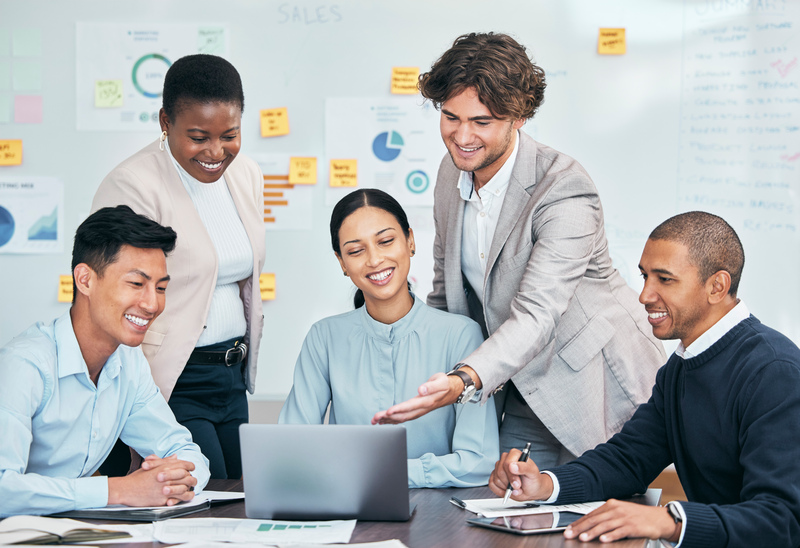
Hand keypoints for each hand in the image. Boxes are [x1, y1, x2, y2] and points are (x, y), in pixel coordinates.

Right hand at [108, 454, 196, 506]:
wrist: (125, 490)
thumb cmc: (136, 478)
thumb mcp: (151, 466)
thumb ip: (165, 461)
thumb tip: (175, 456)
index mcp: (164, 467)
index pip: (183, 465)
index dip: (190, 466)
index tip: (191, 468)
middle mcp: (166, 477)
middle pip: (186, 476)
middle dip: (192, 478)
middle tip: (193, 479)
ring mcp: (165, 488)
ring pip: (184, 488)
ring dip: (189, 488)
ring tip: (191, 489)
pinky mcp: (163, 499)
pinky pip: (177, 499)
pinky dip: (183, 498)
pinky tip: (185, 497)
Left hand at [371, 372, 458, 423]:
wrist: (452, 391)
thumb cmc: (445, 384)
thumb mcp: (441, 381)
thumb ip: (431, 386)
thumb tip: (420, 389)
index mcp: (427, 401)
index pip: (410, 406)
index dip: (399, 409)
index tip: (388, 411)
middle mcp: (422, 409)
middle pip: (403, 415)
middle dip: (388, 418)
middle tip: (375, 418)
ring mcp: (419, 412)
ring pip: (402, 418)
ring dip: (388, 421)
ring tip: (374, 421)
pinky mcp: (417, 412)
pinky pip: (404, 418)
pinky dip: (393, 421)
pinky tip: (384, 421)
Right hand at [488, 449, 553, 500]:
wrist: (530, 489)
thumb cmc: (532, 479)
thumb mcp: (533, 473)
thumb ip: (524, 467)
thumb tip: (512, 466)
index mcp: (514, 454)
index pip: (507, 463)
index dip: (512, 475)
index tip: (518, 483)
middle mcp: (505, 459)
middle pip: (500, 472)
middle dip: (510, 483)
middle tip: (518, 486)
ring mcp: (498, 468)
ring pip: (496, 479)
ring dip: (506, 488)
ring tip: (515, 487)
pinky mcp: (494, 476)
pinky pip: (492, 485)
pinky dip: (501, 491)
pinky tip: (508, 489)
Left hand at [563, 500, 680, 542]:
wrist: (658, 518)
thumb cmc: (638, 516)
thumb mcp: (620, 512)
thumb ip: (605, 517)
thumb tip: (588, 525)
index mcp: (611, 505)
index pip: (591, 514)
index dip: (578, 522)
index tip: (568, 529)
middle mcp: (616, 510)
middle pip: (595, 520)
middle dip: (580, 528)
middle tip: (570, 534)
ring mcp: (624, 518)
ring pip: (604, 526)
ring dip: (592, 532)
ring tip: (583, 538)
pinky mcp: (633, 526)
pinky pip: (619, 532)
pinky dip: (610, 536)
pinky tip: (603, 539)